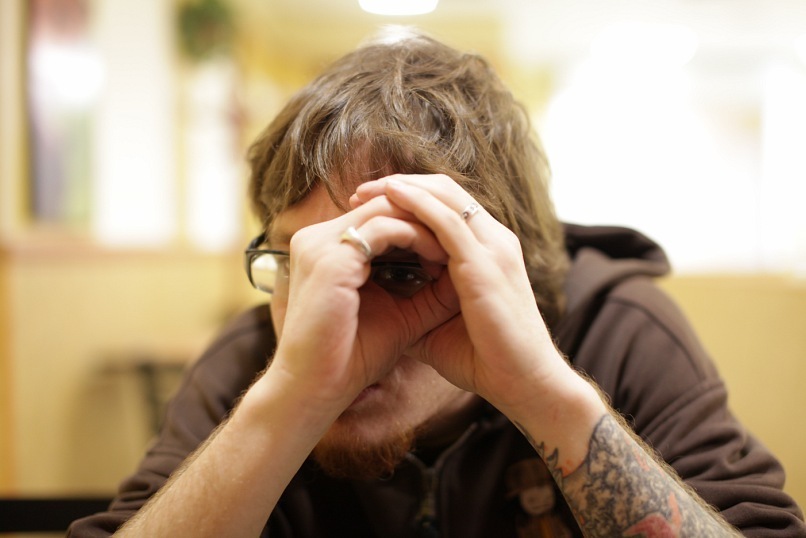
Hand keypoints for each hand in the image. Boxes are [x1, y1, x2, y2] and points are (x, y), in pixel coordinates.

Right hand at [268, 191, 460, 409]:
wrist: (317, 391)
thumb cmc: (352, 358)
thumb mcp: (400, 314)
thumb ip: (427, 289)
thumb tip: (465, 267)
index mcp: (327, 248)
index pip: (378, 214)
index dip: (418, 224)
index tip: (452, 245)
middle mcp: (317, 238)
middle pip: (383, 203)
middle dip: (425, 217)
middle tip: (460, 238)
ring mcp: (320, 244)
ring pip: (386, 208)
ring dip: (426, 225)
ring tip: (454, 247)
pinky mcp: (331, 258)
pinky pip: (384, 228)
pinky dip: (417, 237)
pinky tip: (439, 258)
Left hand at [351, 174, 573, 414]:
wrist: (524, 385)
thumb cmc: (484, 359)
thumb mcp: (438, 323)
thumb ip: (414, 303)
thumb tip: (375, 302)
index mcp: (487, 249)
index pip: (447, 204)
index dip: (409, 196)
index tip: (369, 204)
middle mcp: (495, 240)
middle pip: (444, 190)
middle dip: (400, 184)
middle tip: (360, 192)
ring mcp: (494, 248)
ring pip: (445, 196)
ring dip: (402, 188)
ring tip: (366, 191)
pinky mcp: (486, 264)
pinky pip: (447, 222)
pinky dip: (417, 205)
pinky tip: (390, 197)